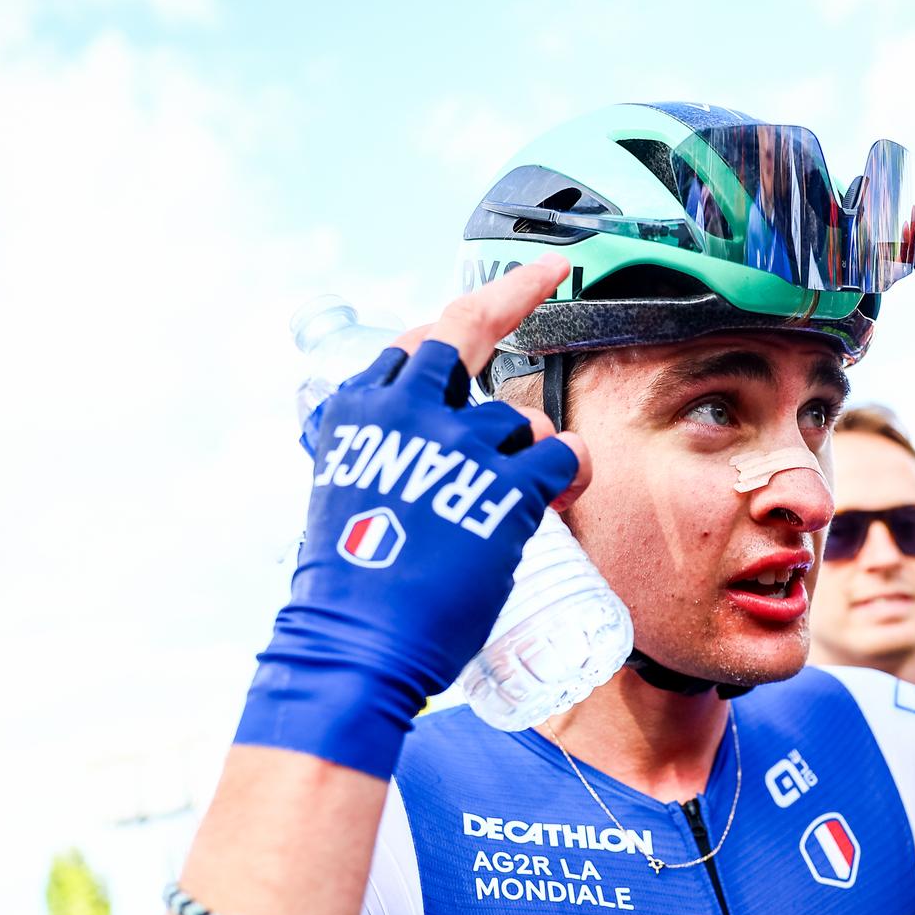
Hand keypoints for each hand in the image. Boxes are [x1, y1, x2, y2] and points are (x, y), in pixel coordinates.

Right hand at [235, 256, 592, 777]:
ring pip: (519, 416)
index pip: (415, 341)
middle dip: (514, 294)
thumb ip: (377, 454)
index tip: (502, 293)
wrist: (359, 642)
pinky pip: (560, 455)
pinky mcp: (504, 487)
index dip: (464, 316)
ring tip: (505, 502)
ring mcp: (456, 443)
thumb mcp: (345, 492)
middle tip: (551, 273)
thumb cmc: (352, 586)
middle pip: (467, 328)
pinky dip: (569, 471)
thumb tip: (403, 446)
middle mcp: (404, 410)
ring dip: (530, 450)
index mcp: (358, 411)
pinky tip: (560, 492)